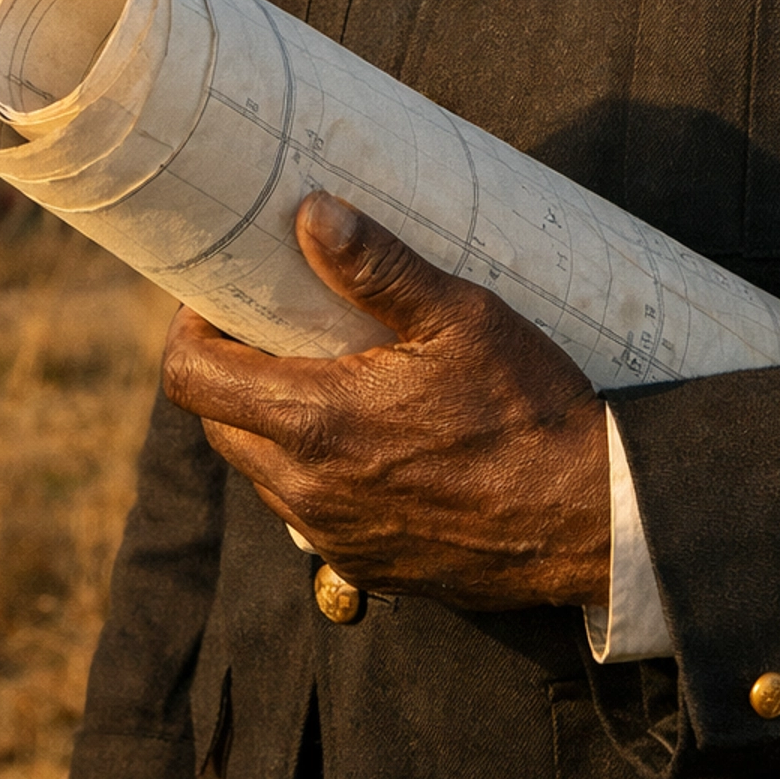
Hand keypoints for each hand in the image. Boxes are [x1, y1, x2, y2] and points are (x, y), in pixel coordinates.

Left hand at [160, 191, 610, 609]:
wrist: (590, 517)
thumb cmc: (528, 409)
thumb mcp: (459, 317)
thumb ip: (378, 267)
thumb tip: (310, 213)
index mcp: (314, 422)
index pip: (192, 379)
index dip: (190, 330)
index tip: (221, 297)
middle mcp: (305, 489)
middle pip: (217, 423)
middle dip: (231, 371)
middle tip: (276, 325)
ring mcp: (332, 536)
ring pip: (261, 470)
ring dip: (272, 422)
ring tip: (328, 374)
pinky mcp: (365, 565)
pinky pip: (307, 511)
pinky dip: (315, 469)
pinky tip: (370, 437)